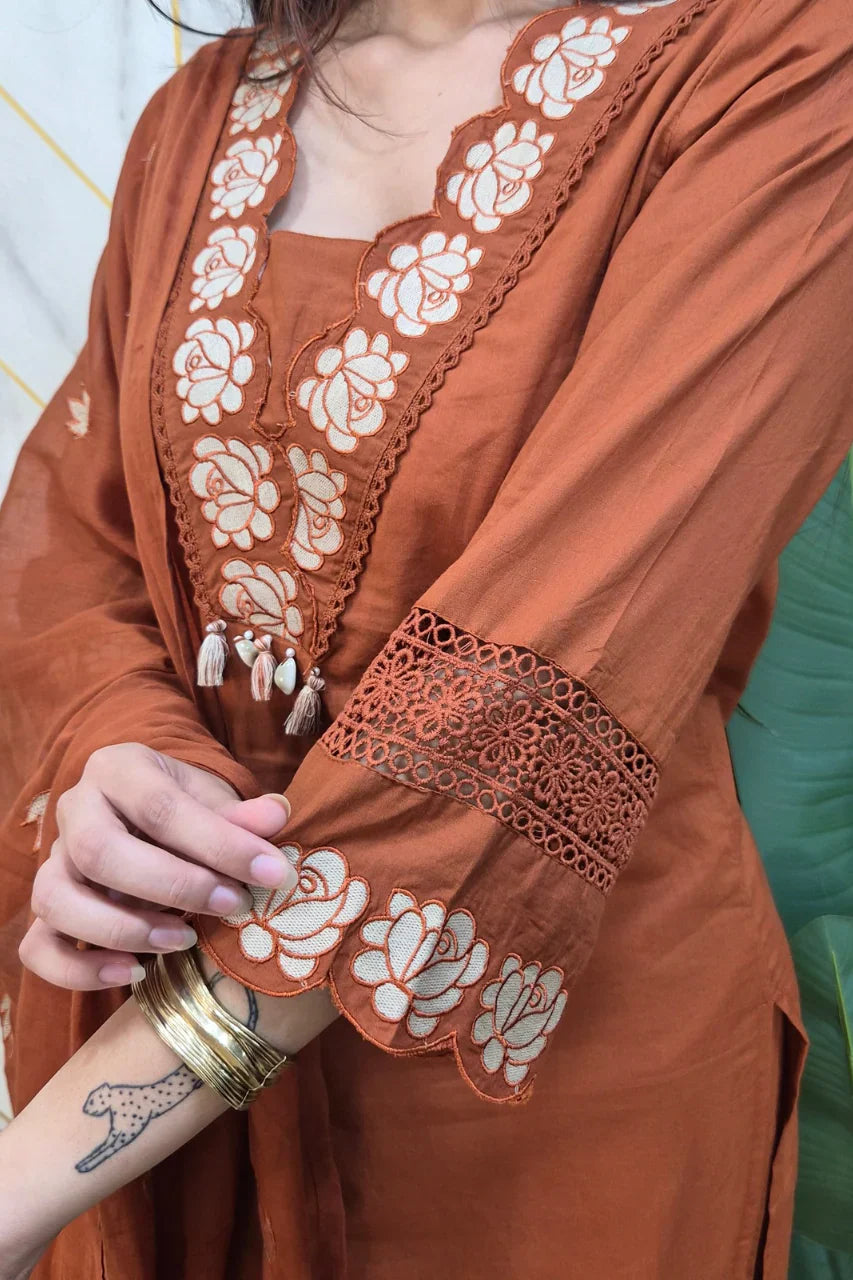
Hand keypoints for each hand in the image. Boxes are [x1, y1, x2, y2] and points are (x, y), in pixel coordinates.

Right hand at [18, 743, 295, 990]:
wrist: (148, 821)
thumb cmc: (186, 811)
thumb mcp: (214, 801)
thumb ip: (241, 816)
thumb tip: (276, 816)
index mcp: (118, 770)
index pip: (160, 806)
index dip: (217, 843)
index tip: (271, 871)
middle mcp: (75, 810)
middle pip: (97, 850)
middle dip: (171, 884)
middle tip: (230, 905)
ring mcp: (52, 862)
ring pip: (57, 899)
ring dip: (124, 928)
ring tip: (185, 940)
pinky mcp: (42, 911)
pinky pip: (37, 947)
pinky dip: (79, 969)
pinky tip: (134, 973)